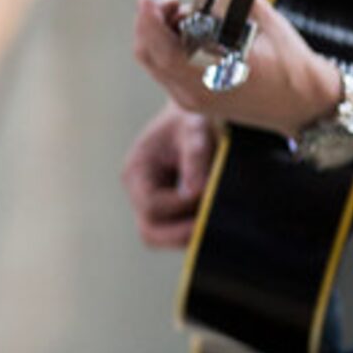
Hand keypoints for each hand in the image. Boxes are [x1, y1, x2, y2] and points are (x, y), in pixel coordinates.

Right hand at [122, 100, 216, 248]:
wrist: (195, 114)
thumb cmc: (193, 118)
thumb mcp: (196, 129)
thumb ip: (195, 158)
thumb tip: (196, 194)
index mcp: (137, 170)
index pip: (152, 206)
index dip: (180, 208)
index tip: (208, 196)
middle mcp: (139, 191)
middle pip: (150, 233)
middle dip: (181, 234)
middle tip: (212, 227)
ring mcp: (152, 203)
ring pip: (163, 238)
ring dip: (188, 234)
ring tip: (214, 218)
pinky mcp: (168, 210)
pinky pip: (176, 232)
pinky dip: (193, 229)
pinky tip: (213, 216)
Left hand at [131, 0, 341, 138]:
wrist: (306, 104)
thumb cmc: (289, 62)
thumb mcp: (262, 19)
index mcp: (214, 77)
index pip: (162, 52)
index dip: (149, 22)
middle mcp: (196, 94)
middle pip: (148, 54)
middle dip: (153, 21)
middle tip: (176, 2)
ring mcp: (193, 101)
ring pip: (154, 61)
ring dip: (161, 32)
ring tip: (193, 16)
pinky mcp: (194, 100)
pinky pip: (166, 69)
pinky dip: (169, 46)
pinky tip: (194, 32)